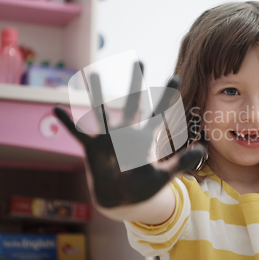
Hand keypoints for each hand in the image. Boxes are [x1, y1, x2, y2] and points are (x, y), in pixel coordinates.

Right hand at [54, 62, 204, 207]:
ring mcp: (109, 139)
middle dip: (136, 82)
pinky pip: (78, 134)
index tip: (177, 76)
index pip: (160, 112)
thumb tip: (202, 149)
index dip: (168, 95)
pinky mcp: (93, 149)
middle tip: (140, 60)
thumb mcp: (164, 176)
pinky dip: (68, 123)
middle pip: (133, 102)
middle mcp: (127, 133)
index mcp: (146, 138)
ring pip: (102, 112)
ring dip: (97, 93)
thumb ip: (182, 163)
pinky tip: (56, 110)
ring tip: (93, 73)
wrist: (122, 199)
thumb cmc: (143, 187)